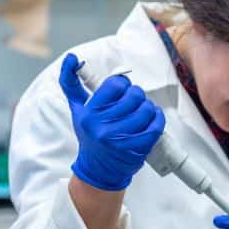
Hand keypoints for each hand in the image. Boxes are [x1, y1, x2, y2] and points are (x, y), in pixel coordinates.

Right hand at [59, 53, 165, 190]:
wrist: (98, 170)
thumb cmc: (90, 134)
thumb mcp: (78, 109)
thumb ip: (72, 83)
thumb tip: (71, 58)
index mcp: (89, 114)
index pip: (116, 84)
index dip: (122, 84)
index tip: (121, 90)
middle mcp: (103, 127)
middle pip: (134, 95)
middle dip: (136, 96)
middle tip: (131, 103)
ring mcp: (121, 140)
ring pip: (148, 108)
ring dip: (148, 108)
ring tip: (140, 114)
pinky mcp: (137, 149)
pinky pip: (157, 125)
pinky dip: (157, 119)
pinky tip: (150, 120)